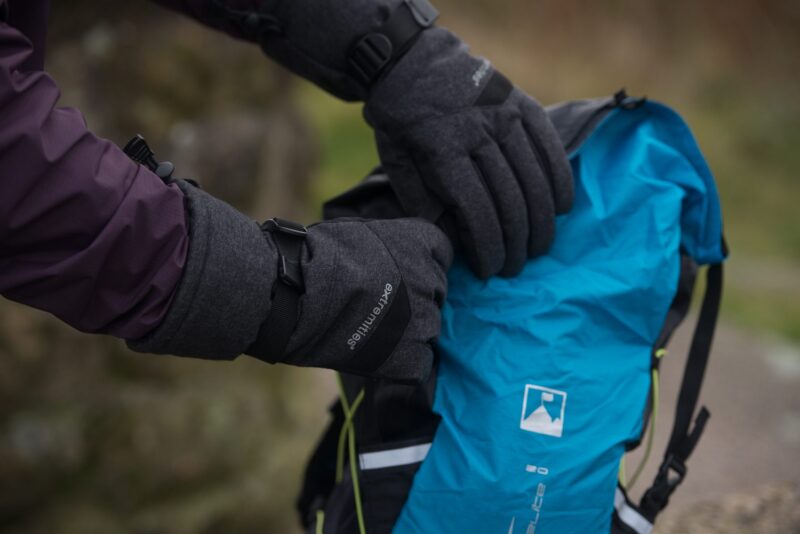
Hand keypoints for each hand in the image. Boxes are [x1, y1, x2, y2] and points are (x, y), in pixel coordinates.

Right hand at [249, 217, 451, 382]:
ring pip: (428, 328)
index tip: (399, 271)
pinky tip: (378, 354)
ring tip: (372, 329)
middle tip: (379, 303)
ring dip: (408, 330)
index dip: (420, 263)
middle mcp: (432, 278)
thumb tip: (390, 257)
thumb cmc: (318, 257)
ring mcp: (425, 319)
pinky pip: (420, 362)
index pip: (441, 252)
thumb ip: (391, 243)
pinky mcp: (413, 356)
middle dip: (414, 297)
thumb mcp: (362, 231)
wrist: (298, 295)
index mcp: (421, 241)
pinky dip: (403, 362)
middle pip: (436, 292)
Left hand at [365, 28, 573, 278]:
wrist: (410, 61)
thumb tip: (451, 242)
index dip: (487, 247)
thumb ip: (421, 201)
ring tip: (537, 248)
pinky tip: (561, 208)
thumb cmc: (400, 120)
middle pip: (509, 200)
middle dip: (514, 243)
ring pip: (534, 179)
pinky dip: (560, 181)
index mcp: (442, 149)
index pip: (476, 210)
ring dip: (541, 221)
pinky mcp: (523, 104)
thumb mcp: (395, 161)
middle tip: (514, 267)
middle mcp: (479, 132)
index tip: (490, 271)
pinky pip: (551, 148)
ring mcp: (505, 115)